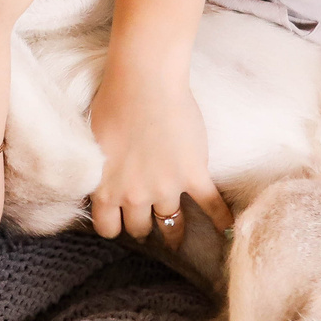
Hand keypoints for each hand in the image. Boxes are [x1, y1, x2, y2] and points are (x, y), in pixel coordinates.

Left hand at [86, 57, 233, 247]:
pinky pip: (210, 204)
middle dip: (142, 227)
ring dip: (173, 230)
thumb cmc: (112, 104)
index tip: (119, 222)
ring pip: (171, 222)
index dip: (114, 227)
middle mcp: (134, 196)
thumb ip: (97, 171)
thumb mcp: (92, 146)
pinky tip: (227, 229)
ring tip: (176, 236)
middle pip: (139, 228)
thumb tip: (98, 181)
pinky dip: (220, 218)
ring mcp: (166, 188)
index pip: (107, 229)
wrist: (143, 83)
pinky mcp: (194, 174)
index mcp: (105, 189)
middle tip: (147, 224)